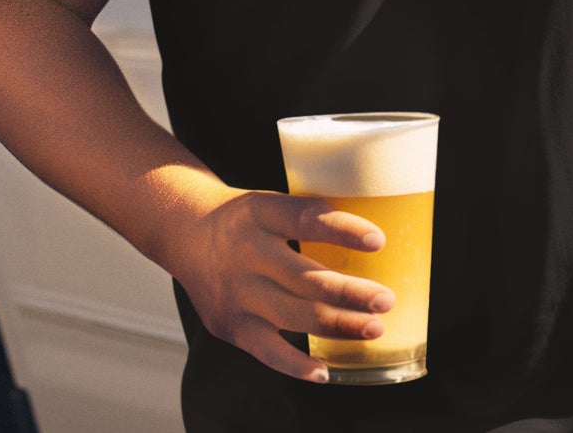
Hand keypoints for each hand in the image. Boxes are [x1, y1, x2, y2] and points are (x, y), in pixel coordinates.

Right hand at [171, 188, 394, 381]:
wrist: (185, 231)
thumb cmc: (247, 218)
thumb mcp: (271, 202)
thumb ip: (310, 218)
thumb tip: (375, 238)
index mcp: (261, 212)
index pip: (305, 220)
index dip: (343, 230)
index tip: (379, 241)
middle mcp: (246, 251)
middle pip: (305, 277)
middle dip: (350, 293)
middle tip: (386, 300)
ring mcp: (237, 291)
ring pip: (294, 316)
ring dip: (338, 326)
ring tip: (374, 328)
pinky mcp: (229, 324)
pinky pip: (267, 350)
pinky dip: (296, 364)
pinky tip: (324, 370)